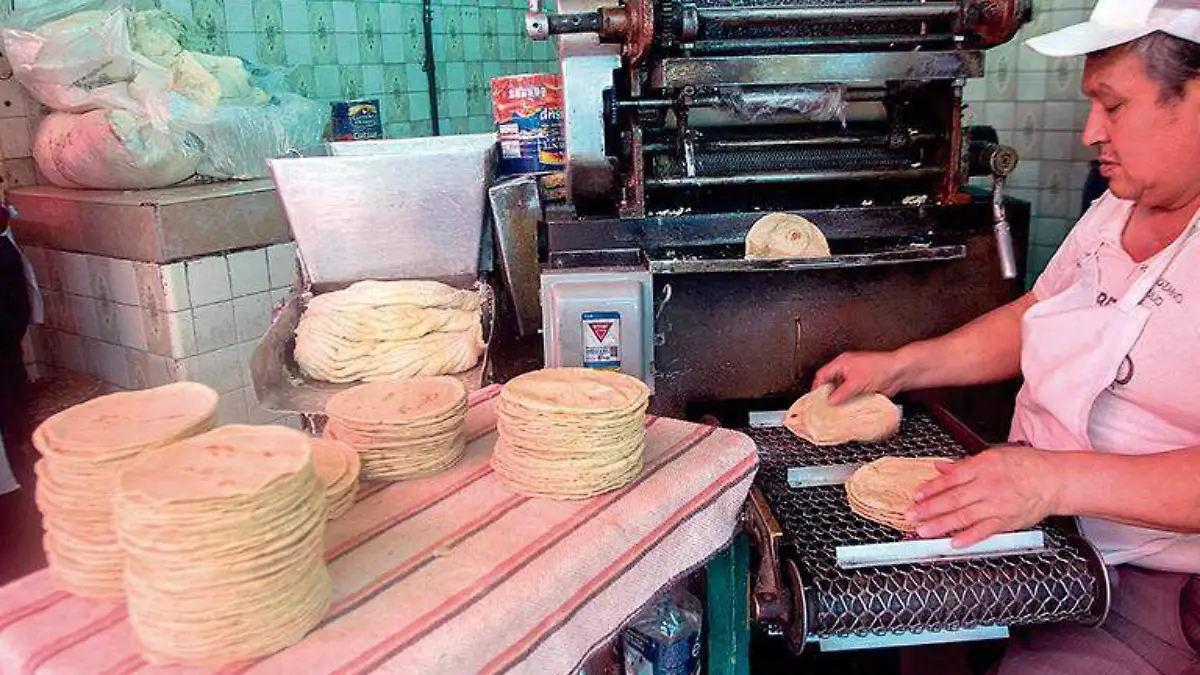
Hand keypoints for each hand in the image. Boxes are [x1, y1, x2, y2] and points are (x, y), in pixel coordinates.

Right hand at [812, 351, 905, 404]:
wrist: (899, 373)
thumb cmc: (880, 369)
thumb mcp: (856, 383)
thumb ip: (841, 393)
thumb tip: (830, 401)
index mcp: (841, 363)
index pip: (822, 375)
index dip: (817, 387)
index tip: (815, 399)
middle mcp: (846, 370)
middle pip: (830, 383)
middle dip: (827, 395)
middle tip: (824, 406)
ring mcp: (855, 378)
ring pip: (841, 390)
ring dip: (839, 399)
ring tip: (835, 409)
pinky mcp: (862, 386)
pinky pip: (851, 395)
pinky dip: (849, 401)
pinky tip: (848, 408)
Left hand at [907, 446, 1064, 547]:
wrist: (1054, 480)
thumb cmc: (1025, 466)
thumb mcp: (992, 456)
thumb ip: (963, 465)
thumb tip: (940, 468)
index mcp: (983, 467)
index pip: (950, 479)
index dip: (931, 488)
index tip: (916, 495)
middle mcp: (988, 486)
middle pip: (953, 499)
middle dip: (929, 508)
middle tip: (911, 515)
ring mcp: (997, 505)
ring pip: (964, 517)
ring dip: (941, 524)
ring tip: (923, 530)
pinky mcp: (1007, 521)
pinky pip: (984, 531)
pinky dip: (968, 538)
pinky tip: (953, 542)